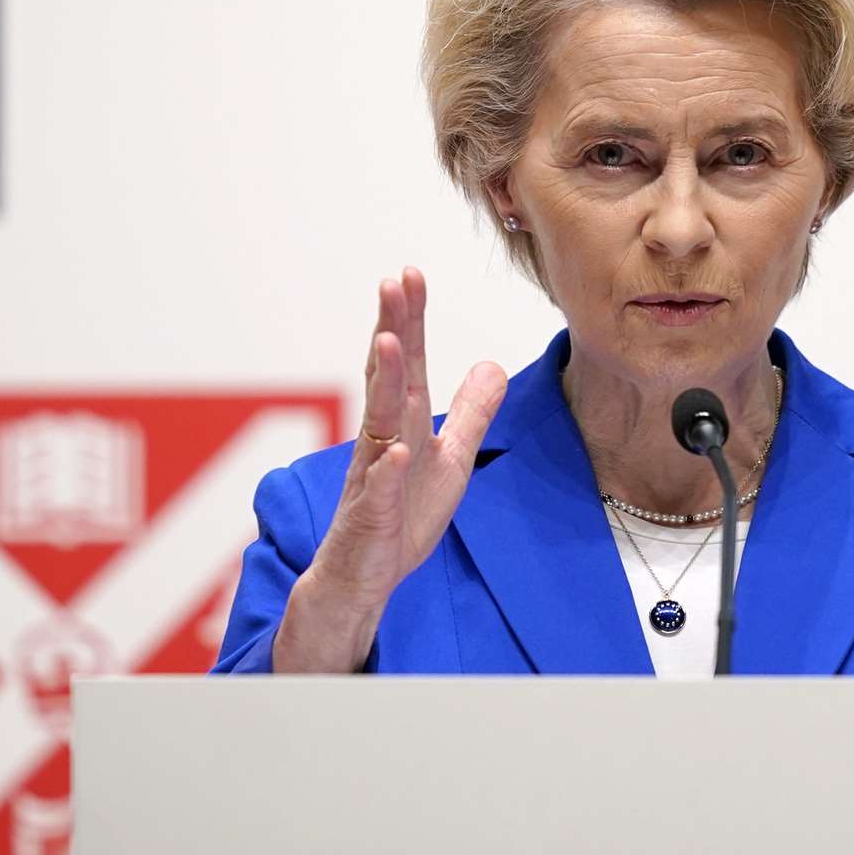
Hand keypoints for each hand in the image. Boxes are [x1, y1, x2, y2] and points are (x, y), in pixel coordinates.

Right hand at [273, 267, 506, 671]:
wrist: (363, 580)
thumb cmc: (401, 518)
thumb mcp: (451, 460)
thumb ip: (469, 415)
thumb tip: (490, 365)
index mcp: (402, 426)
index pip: (408, 365)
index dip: (410, 320)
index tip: (410, 274)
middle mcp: (382, 443)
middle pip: (388, 380)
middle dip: (392, 331)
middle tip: (393, 282)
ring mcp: (372, 480)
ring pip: (378, 426)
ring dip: (384, 384)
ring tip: (390, 343)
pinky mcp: (369, 521)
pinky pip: (377, 495)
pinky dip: (387, 474)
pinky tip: (399, 452)